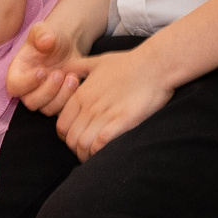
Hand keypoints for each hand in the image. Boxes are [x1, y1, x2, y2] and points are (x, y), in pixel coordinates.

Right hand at [6, 19, 94, 112]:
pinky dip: (71, 100)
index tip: (42, 71)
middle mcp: (28, 90)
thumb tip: (46, 42)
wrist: (66, 46)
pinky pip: (62, 110)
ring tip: (72, 78)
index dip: (27, 83)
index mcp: (17, 73)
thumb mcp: (44, 31)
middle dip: (47, 91)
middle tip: (60, 74)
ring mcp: (43, 98)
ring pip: (47, 110)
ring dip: (61, 97)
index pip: (15, 86)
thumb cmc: (50, 38)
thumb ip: (42, 34)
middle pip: (31, 102)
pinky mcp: (58, 102)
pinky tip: (78, 81)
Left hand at [54, 44, 175, 158]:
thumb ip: (78, 67)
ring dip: (88, 154)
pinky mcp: (122, 121)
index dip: (67, 137)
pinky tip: (106, 152)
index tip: (78, 139)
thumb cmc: (129, 63)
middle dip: (77, 149)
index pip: (61, 126)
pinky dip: (99, 152)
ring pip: (83, 145)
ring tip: (97, 156)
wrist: (156, 64)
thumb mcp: (98, 61)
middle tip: (88, 151)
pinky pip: (100, 144)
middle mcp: (89, 106)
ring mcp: (105, 114)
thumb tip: (62, 70)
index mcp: (81, 94)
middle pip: (71, 139)